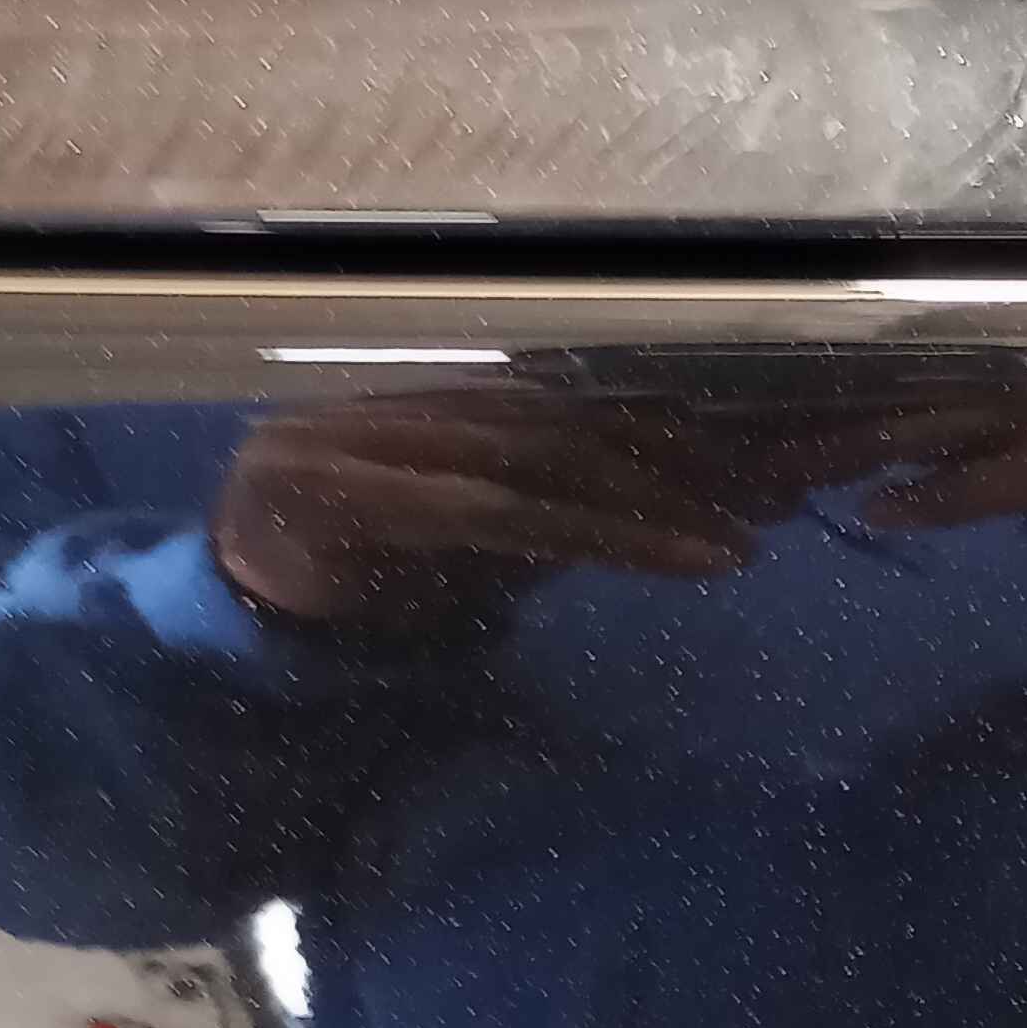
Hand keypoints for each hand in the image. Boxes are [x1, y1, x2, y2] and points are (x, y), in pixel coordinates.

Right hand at [210, 387, 811, 625]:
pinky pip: (510, 519)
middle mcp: (418, 404)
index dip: (688, 416)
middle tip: (797, 474)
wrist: (229, 626)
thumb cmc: (361, 586)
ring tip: (754, 534)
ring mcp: (377, 443)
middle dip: (695, 448)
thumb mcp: (480, 553)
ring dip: (666, 501)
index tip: (785, 438)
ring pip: (552, 464)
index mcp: (451, 402)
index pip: (588, 401)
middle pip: (581, 418)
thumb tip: (685, 497)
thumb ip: (560, 517)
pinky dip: (610, 537)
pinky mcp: (355, 500)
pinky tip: (695, 559)